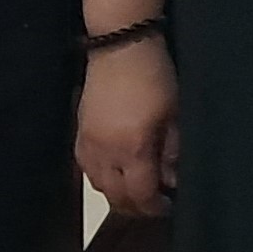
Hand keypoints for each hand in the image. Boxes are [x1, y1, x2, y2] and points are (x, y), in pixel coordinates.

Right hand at [77, 40, 178, 216]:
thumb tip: (172, 180)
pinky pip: (86, 169)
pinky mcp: (78, 132)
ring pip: (98, 186)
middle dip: (136, 206)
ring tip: (135, 187)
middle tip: (154, 201)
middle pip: (116, 197)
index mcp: (132, 148)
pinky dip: (101, 178)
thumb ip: (173, 151)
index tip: (168, 205)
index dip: (155, 206)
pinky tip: (114, 170)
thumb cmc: (153, 76)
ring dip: (117, 194)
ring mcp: (87, 143)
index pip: (140, 195)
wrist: (120, 45)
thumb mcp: (174, 113)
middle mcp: (105, 152)